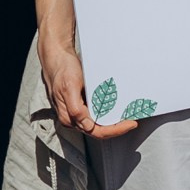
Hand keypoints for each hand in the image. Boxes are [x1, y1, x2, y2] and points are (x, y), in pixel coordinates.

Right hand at [38, 24, 136, 139]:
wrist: (56, 58)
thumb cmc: (62, 70)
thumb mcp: (69, 87)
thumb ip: (75, 108)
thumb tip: (86, 125)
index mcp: (70, 117)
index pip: (96, 131)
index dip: (114, 130)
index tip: (129, 124)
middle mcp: (74, 118)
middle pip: (99, 130)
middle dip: (117, 128)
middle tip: (132, 121)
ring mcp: (78, 112)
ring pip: (99, 123)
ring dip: (114, 122)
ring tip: (128, 116)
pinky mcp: (81, 106)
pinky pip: (97, 114)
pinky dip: (109, 113)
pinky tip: (118, 108)